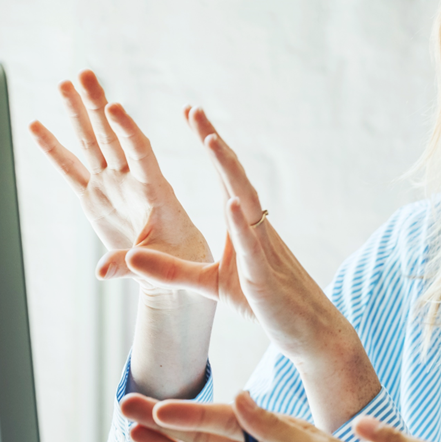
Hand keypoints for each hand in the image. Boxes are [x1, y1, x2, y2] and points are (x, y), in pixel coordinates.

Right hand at [31, 70, 215, 398]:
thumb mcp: (165, 268)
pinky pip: (70, 169)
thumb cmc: (180, 267)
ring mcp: (111, 187)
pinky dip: (53, 149)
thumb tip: (101, 272)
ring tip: (64, 82)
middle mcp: (131, 182)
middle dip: (97, 106)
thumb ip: (132, 265)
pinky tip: (36, 125)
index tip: (114, 108)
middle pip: (112, 137)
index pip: (141, 154)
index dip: (128, 131)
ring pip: (92, 143)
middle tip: (85, 74)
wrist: (174, 273)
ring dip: (78, 114)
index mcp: (156, 192)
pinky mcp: (95, 198)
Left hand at [122, 113, 378, 429]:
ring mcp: (263, 247)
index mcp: (243, 225)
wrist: (308, 332)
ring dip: (228, 170)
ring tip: (211, 141)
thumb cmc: (266, 303)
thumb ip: (172, 271)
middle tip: (194, 110)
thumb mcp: (210, 284)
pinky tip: (232, 202)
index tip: (191, 114)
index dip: (209, 144)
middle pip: (234, 176)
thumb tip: (132, 256)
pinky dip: (241, 222)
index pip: (225, 176)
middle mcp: (255, 227)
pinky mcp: (265, 274)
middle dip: (214, 142)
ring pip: (246, 200)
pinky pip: (253, 244)